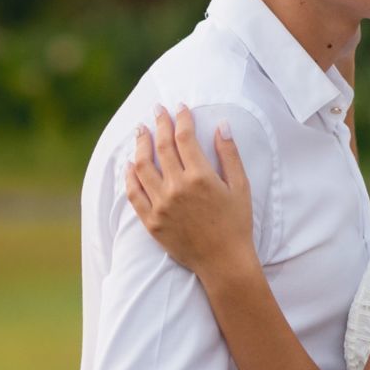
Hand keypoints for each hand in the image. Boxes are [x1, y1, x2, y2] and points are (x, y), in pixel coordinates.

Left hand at [124, 106, 255, 279]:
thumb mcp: (240, 187)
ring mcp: (161, 205)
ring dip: (140, 144)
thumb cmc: (236, 224)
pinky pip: (134, 193)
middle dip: (158, 124)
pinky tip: (129, 164)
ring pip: (142, 166)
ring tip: (140, 131)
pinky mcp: (151, 222)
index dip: (180, 118)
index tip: (179, 107)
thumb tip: (221, 125)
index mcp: (200, 177)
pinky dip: (129, 176)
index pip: (184, 138)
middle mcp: (177, 188)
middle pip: (161, 147)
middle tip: (156, 110)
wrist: (223, 262)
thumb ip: (229, 154)